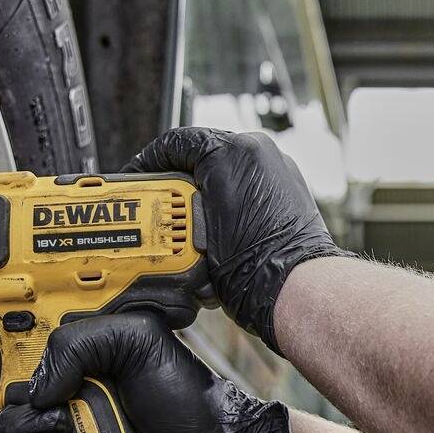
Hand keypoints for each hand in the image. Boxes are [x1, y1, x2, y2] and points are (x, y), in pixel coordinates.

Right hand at [123, 127, 341, 351]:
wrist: (293, 290)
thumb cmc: (252, 267)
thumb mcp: (194, 229)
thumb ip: (177, 205)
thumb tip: (163, 206)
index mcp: (232, 152)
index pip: (178, 142)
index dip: (151, 160)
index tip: (140, 178)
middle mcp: (258, 153)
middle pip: (204, 155)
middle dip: (179, 180)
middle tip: (159, 202)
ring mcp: (277, 170)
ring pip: (227, 171)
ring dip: (205, 192)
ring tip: (187, 222)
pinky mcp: (288, 191)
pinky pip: (249, 186)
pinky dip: (229, 201)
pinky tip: (216, 229)